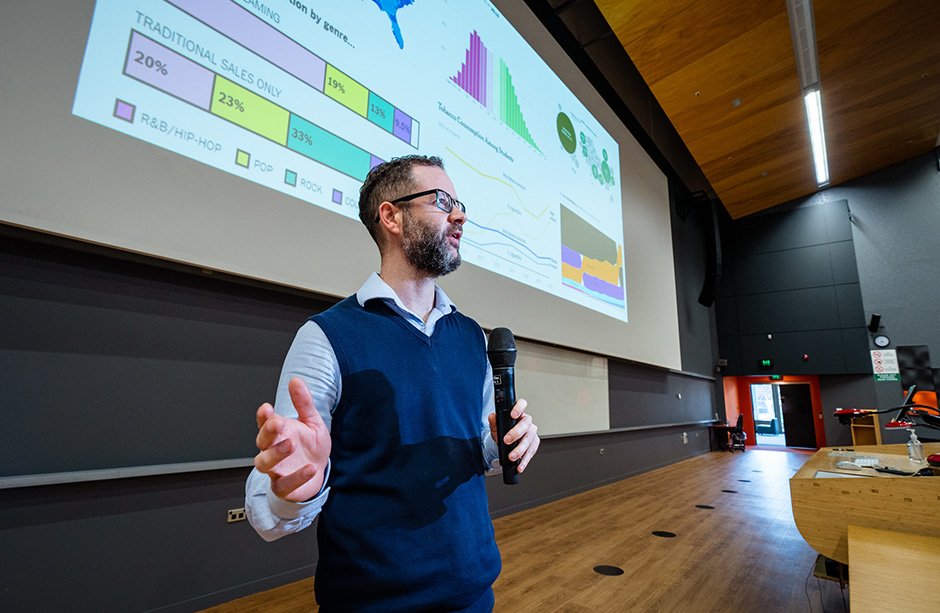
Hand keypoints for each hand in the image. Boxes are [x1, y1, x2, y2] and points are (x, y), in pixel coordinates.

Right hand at [254, 377, 331, 501]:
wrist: (319, 472)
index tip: (267, 408)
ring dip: (276, 454)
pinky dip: (296, 477)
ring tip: (291, 444)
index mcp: (278, 433)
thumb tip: (296, 381)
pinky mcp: (284, 487)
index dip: (263, 416)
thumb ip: (303, 403)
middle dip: (267, 432)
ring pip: (264, 464)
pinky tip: (310, 468)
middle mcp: (273, 451)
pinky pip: (285, 484)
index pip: (264, 423)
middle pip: (261, 442)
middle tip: (277, 423)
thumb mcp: (312, 422)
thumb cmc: (311, 447)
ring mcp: (276, 470)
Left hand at [488, 398, 538, 472]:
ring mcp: (531, 433)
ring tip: (512, 457)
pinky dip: (525, 460)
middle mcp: (527, 422)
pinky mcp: (534, 444)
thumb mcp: (496, 426)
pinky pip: (531, 451)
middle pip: (526, 424)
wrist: (505, 443)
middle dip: (516, 433)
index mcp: (518, 413)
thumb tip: (492, 416)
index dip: (519, 408)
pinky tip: (520, 465)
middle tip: (507, 440)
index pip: (522, 404)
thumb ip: (494, 421)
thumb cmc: (502, 431)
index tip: (513, 415)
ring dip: (520, 450)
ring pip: (529, 440)